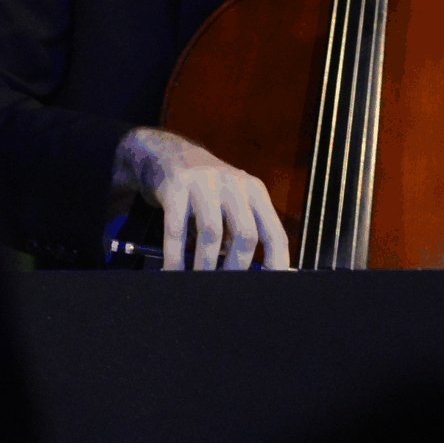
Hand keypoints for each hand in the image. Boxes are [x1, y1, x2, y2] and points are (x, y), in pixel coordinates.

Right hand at [114, 128, 292, 271]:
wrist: (167, 154)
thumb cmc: (206, 189)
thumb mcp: (232, 203)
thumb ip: (243, 232)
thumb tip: (253, 276)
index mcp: (255, 192)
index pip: (274, 233)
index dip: (276, 264)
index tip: (270, 288)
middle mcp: (234, 184)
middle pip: (246, 234)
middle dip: (236, 268)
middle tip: (226, 288)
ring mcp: (205, 182)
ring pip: (212, 232)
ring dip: (205, 265)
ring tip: (199, 283)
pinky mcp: (176, 185)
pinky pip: (176, 228)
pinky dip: (175, 256)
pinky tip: (173, 271)